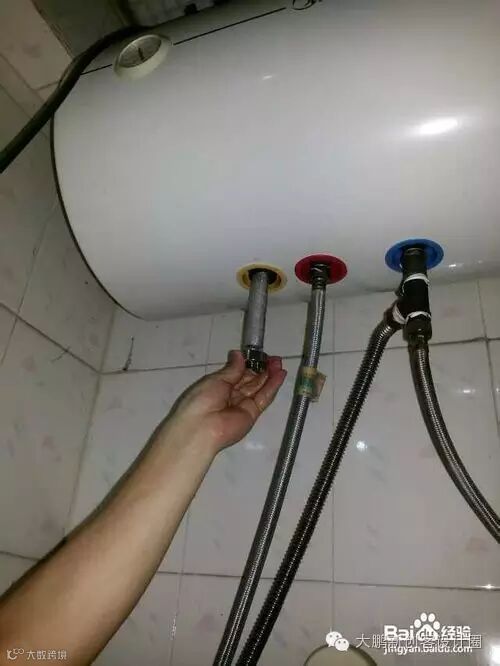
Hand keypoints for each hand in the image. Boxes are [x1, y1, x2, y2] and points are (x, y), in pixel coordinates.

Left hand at [166, 350, 286, 453]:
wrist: (202, 427)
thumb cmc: (203, 399)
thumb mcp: (217, 379)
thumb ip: (233, 369)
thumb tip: (239, 354)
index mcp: (219, 386)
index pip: (239, 373)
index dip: (250, 364)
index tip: (260, 355)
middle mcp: (232, 395)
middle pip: (251, 380)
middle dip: (263, 369)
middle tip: (275, 358)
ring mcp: (243, 405)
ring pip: (259, 388)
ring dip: (270, 376)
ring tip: (279, 364)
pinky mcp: (253, 414)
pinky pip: (263, 398)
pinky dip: (272, 387)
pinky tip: (280, 375)